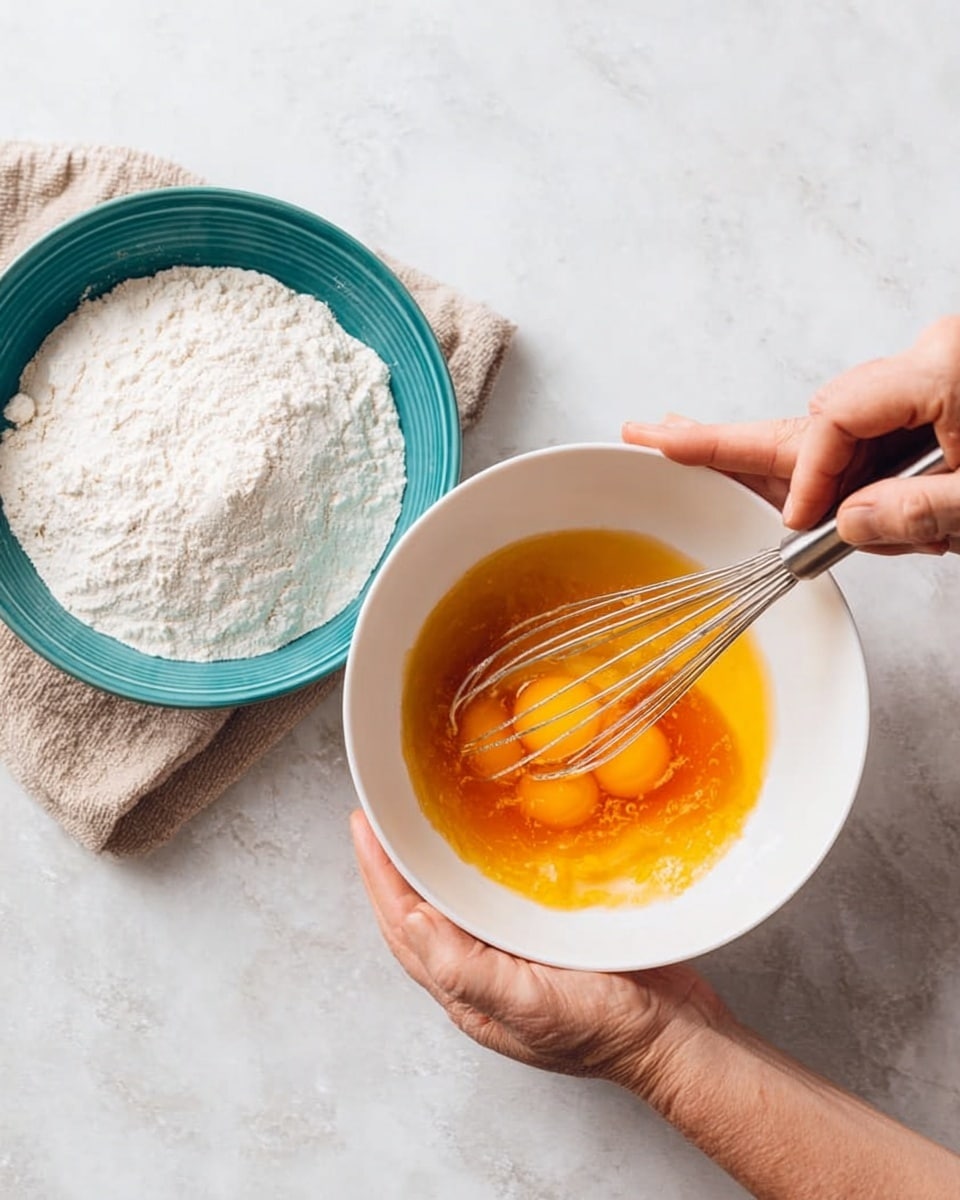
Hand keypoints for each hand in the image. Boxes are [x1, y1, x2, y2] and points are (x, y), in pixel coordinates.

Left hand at [350, 810, 727, 1092]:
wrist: (676, 1039)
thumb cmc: (607, 1031)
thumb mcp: (531, 1006)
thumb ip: (467, 971)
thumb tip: (413, 922)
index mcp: (467, 990)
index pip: (404, 924)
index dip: (378, 874)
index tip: (363, 825)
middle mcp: (481, 972)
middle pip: (418, 910)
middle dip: (393, 865)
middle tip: (381, 815)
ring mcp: (513, 956)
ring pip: (453, 903)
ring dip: (430, 865)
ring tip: (417, 823)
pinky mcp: (545, 940)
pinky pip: (495, 897)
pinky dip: (477, 869)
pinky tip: (484, 845)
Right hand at [623, 316, 959, 554]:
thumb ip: (914, 514)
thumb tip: (845, 524)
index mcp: (939, 366)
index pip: (835, 419)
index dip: (808, 479)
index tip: (800, 527)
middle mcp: (925, 362)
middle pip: (811, 414)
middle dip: (732, 439)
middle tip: (655, 437)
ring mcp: (928, 381)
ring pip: (836, 433)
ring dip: (800, 475)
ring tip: (693, 451)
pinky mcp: (935, 405)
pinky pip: (868, 442)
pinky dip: (840, 475)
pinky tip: (801, 498)